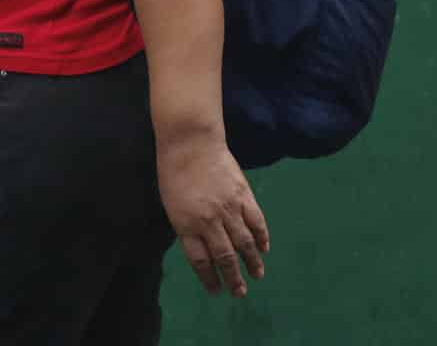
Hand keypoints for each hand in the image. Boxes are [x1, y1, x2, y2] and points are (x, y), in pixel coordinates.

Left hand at [156, 133, 269, 297]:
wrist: (191, 143)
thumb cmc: (174, 172)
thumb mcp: (172, 205)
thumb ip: (187, 228)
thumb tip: (203, 249)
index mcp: (187, 225)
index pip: (201, 261)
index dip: (209, 279)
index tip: (216, 291)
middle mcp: (209, 221)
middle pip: (225, 257)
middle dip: (233, 278)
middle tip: (239, 293)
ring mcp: (229, 208)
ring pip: (245, 243)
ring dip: (252, 263)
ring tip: (256, 276)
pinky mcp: (244, 196)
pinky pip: (257, 222)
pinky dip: (262, 238)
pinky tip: (264, 249)